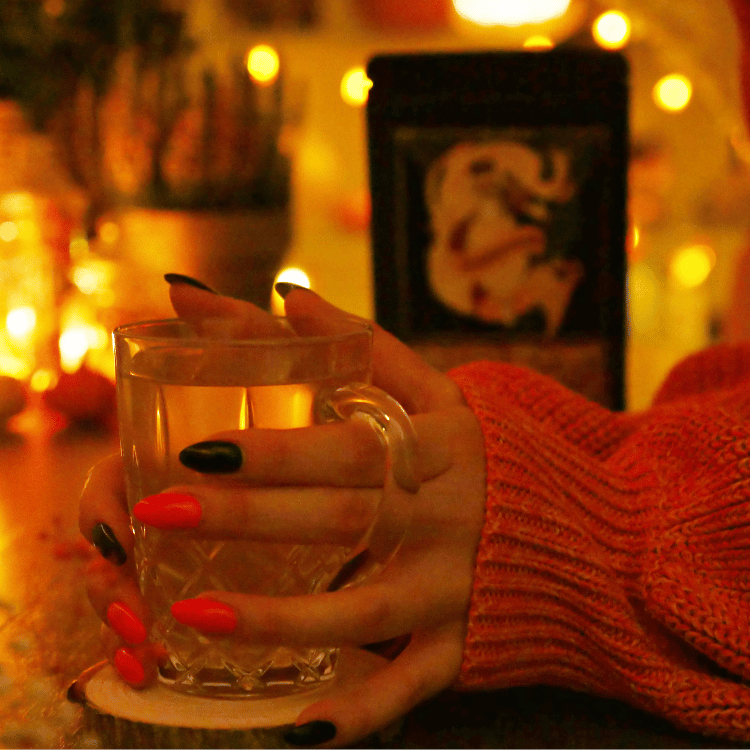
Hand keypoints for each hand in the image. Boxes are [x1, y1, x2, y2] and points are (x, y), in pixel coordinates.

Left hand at [80, 281, 486, 746]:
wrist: (594, 532)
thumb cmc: (498, 455)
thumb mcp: (447, 393)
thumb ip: (369, 346)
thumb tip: (288, 293)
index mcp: (442, 446)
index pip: (350, 444)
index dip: (276, 447)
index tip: (195, 447)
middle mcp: (449, 514)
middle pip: (343, 516)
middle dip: (248, 514)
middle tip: (159, 508)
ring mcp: (459, 586)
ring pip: (366, 608)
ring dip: (282, 616)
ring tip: (191, 613)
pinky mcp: (469, 643)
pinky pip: (414, 683)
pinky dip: (362, 708)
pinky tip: (299, 727)